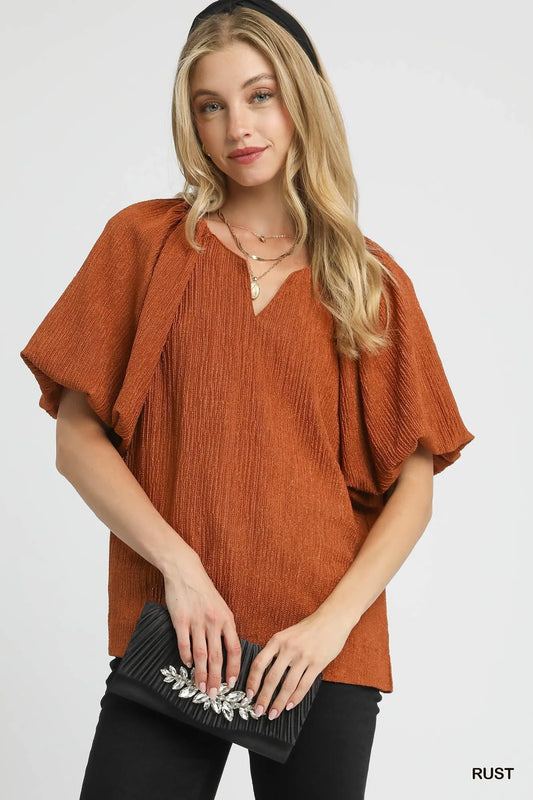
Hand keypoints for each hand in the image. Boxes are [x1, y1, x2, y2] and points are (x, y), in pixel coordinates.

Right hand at [163, 552, 241, 700]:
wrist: (185, 572)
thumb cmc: (204, 591)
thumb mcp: (221, 607)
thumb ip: (224, 628)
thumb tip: (227, 653)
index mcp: (227, 619)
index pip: (234, 649)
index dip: (233, 668)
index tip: (231, 683)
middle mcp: (214, 622)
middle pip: (217, 657)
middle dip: (216, 679)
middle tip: (214, 694)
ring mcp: (197, 621)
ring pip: (201, 655)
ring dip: (201, 674)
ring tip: (201, 687)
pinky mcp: (181, 620)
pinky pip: (184, 644)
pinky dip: (187, 657)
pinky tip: (188, 665)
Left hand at [245, 609, 351, 719]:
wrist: (332, 619)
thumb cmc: (309, 628)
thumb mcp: (287, 634)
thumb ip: (276, 650)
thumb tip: (264, 673)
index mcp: (277, 640)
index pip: (259, 663)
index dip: (252, 681)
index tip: (249, 694)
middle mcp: (288, 648)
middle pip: (272, 678)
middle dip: (264, 698)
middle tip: (258, 711)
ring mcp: (303, 656)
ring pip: (287, 685)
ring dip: (279, 702)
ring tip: (273, 713)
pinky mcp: (317, 663)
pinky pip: (304, 685)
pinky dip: (295, 698)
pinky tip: (289, 705)